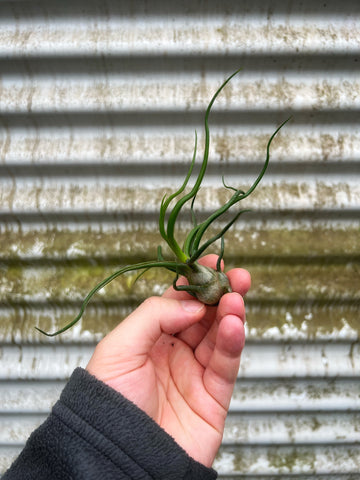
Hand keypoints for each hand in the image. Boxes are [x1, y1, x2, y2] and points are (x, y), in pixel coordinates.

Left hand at [86, 255, 249, 466]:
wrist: (120, 458)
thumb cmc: (109, 403)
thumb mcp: (119, 347)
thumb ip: (155, 316)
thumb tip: (192, 304)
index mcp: (150, 338)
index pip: (177, 303)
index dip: (195, 282)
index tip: (211, 264)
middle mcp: (174, 352)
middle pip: (204, 316)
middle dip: (221, 294)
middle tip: (237, 277)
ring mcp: (195, 374)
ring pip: (219, 336)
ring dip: (230, 314)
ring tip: (236, 298)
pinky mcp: (213, 397)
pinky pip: (227, 364)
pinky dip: (234, 342)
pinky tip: (235, 324)